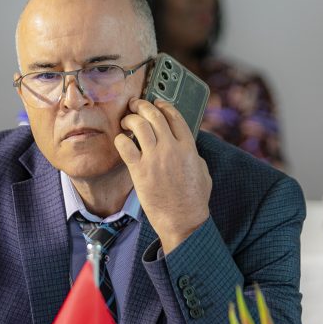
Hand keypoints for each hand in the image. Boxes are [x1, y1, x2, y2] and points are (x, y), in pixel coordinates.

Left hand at [115, 98, 211, 253]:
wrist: (182, 221)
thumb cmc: (194, 200)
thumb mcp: (202, 171)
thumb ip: (193, 153)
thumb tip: (185, 144)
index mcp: (188, 147)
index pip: (174, 116)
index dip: (164, 105)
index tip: (157, 102)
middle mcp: (171, 148)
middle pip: (154, 115)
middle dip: (142, 105)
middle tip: (135, 104)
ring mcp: (154, 158)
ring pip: (139, 125)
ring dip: (130, 118)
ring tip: (126, 120)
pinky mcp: (139, 171)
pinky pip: (125, 146)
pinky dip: (121, 139)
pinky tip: (121, 140)